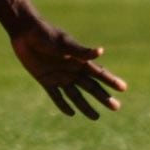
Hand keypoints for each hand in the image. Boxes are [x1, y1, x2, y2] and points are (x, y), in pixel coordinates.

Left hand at [11, 20, 126, 118]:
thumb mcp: (63, 43)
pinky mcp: (45, 80)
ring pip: (76, 95)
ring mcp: (59, 76)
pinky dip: (63, 105)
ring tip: (96, 117)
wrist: (25, 32)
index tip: (123, 88)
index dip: (111, 81)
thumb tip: (101, 52)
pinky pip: (56, 96)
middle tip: (116, 107)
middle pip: (91, 87)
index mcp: (78, 60)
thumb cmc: (46, 34)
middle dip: (103, 97)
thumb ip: (80, 51)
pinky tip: (71, 113)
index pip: (99, 73)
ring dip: (86, 106)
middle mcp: (72, 70)